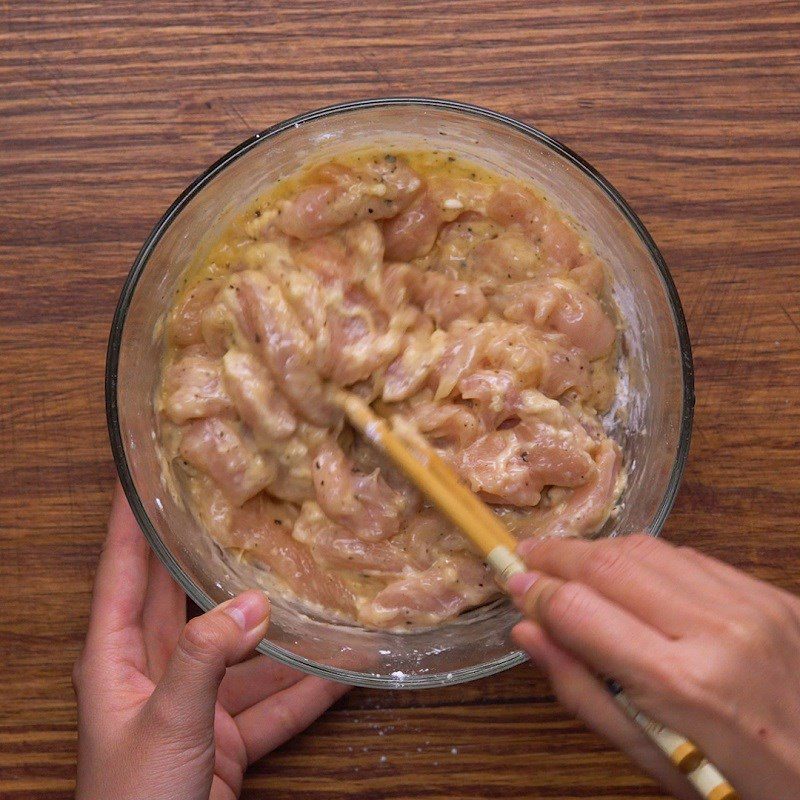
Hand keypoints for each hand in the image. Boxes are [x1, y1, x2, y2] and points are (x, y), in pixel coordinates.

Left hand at [73, 484, 348, 799]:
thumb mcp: (165, 723)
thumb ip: (205, 659)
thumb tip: (254, 604)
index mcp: (116, 656)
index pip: (124, 568)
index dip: (132, 516)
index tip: (146, 468)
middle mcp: (156, 668)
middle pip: (189, 594)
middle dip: (213, 552)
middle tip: (244, 503)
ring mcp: (196, 700)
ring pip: (245, 648)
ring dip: (281, 627)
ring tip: (317, 583)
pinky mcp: (229, 735)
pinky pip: (274, 699)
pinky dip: (308, 686)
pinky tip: (343, 664)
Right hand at [509, 534, 799, 799]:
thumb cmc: (735, 785)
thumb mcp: (650, 758)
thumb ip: (582, 691)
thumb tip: (527, 632)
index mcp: (680, 684)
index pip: (581, 610)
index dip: (537, 591)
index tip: (512, 581)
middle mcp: (717, 630)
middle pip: (610, 563)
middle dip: (558, 554)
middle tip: (529, 556)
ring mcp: (752, 605)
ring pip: (649, 548)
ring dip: (600, 551)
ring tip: (573, 564)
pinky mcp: (773, 594)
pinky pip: (692, 558)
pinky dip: (650, 560)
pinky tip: (633, 577)